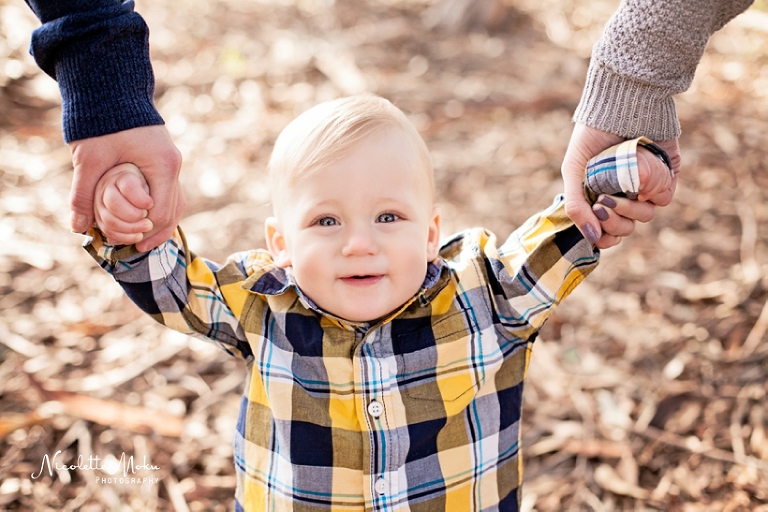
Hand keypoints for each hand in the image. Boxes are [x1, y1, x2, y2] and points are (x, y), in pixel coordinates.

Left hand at [69, 125, 184, 250]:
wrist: (111, 88)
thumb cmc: (102, 122)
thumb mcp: (89, 160)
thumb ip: (83, 194)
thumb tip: (77, 227)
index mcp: (162, 166)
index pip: (162, 211)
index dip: (147, 231)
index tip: (130, 244)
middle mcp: (173, 165)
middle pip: (173, 210)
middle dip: (156, 231)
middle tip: (138, 248)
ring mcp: (172, 161)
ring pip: (175, 202)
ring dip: (161, 221)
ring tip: (144, 239)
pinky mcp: (164, 158)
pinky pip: (169, 191)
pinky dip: (159, 207)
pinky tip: (144, 217)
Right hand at [561, 124, 680, 243]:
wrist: (622, 106)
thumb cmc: (593, 136)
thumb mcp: (573, 170)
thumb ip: (575, 205)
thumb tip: (591, 237)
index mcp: (599, 197)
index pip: (605, 232)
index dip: (603, 237)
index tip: (598, 228)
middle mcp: (623, 196)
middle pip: (625, 229)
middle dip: (616, 224)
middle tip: (605, 203)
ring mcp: (645, 188)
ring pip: (645, 216)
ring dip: (632, 210)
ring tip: (621, 191)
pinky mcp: (666, 177)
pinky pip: (663, 198)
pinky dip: (652, 192)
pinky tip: (640, 178)